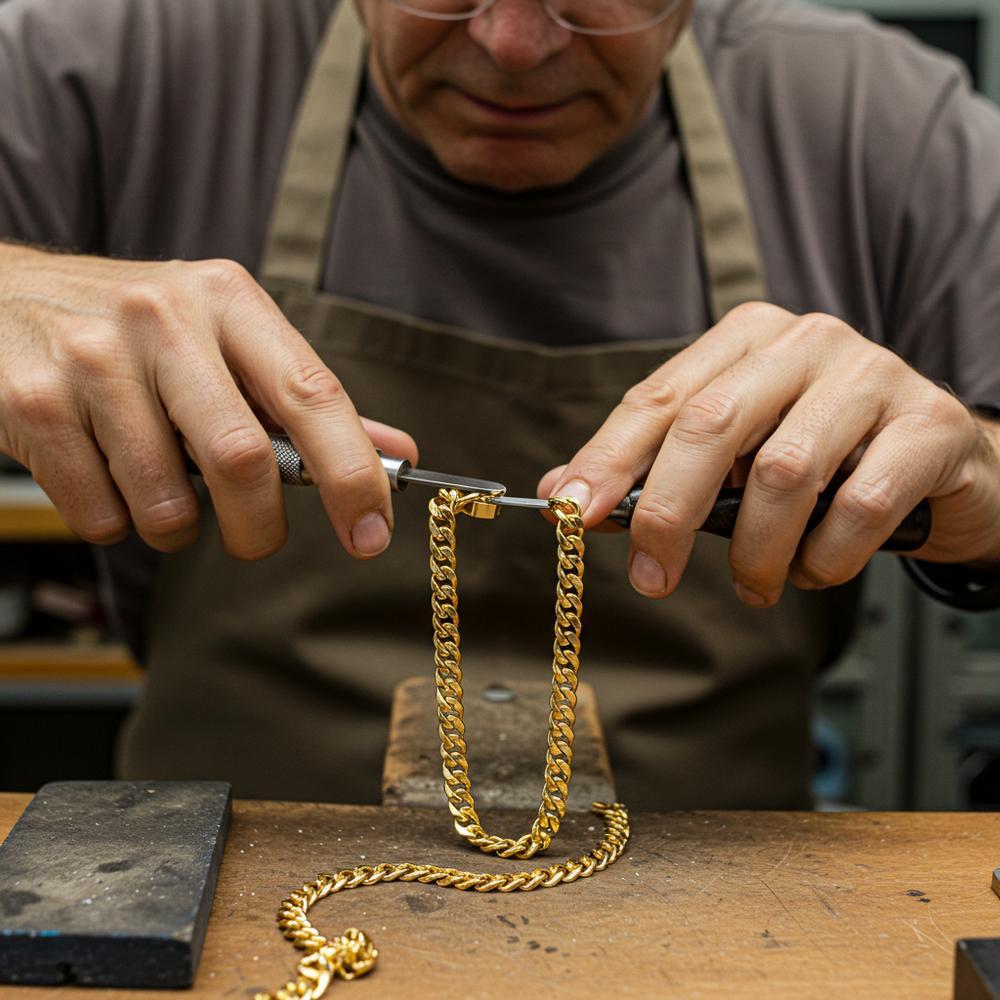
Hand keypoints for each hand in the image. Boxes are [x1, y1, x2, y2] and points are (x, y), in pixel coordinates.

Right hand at [0, 244, 416, 558]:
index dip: (352, 475)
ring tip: (157, 487)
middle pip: (241, 459)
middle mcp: (164, 317)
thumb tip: (396, 453)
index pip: (313, 395)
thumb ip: (304, 401)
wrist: (0, 294)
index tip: (370, 536)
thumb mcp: (224, 341)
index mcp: (229, 300)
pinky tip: (103, 473)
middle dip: (257, 527)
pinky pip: (102, 514)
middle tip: (253, 538)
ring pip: (167, 502)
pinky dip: (117, 521)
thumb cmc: (136, 333)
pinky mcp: (34, 402)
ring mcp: (93, 357)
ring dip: (175, 526)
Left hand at [538, 302, 999, 605]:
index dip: (609, 457)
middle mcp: (806, 342)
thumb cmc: (822, 457)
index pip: (659, 397)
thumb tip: (560, 493)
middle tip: (652, 577)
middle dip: (668, 511)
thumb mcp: (734, 454)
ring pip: (783, 473)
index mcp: (746, 339)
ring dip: (756, 551)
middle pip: (711, 426)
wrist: (940, 460)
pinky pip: (857, 506)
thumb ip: (653, 467)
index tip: (572, 512)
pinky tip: (814, 569)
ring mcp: (873, 376)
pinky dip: (824, 558)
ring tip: (755, 585)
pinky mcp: (929, 426)